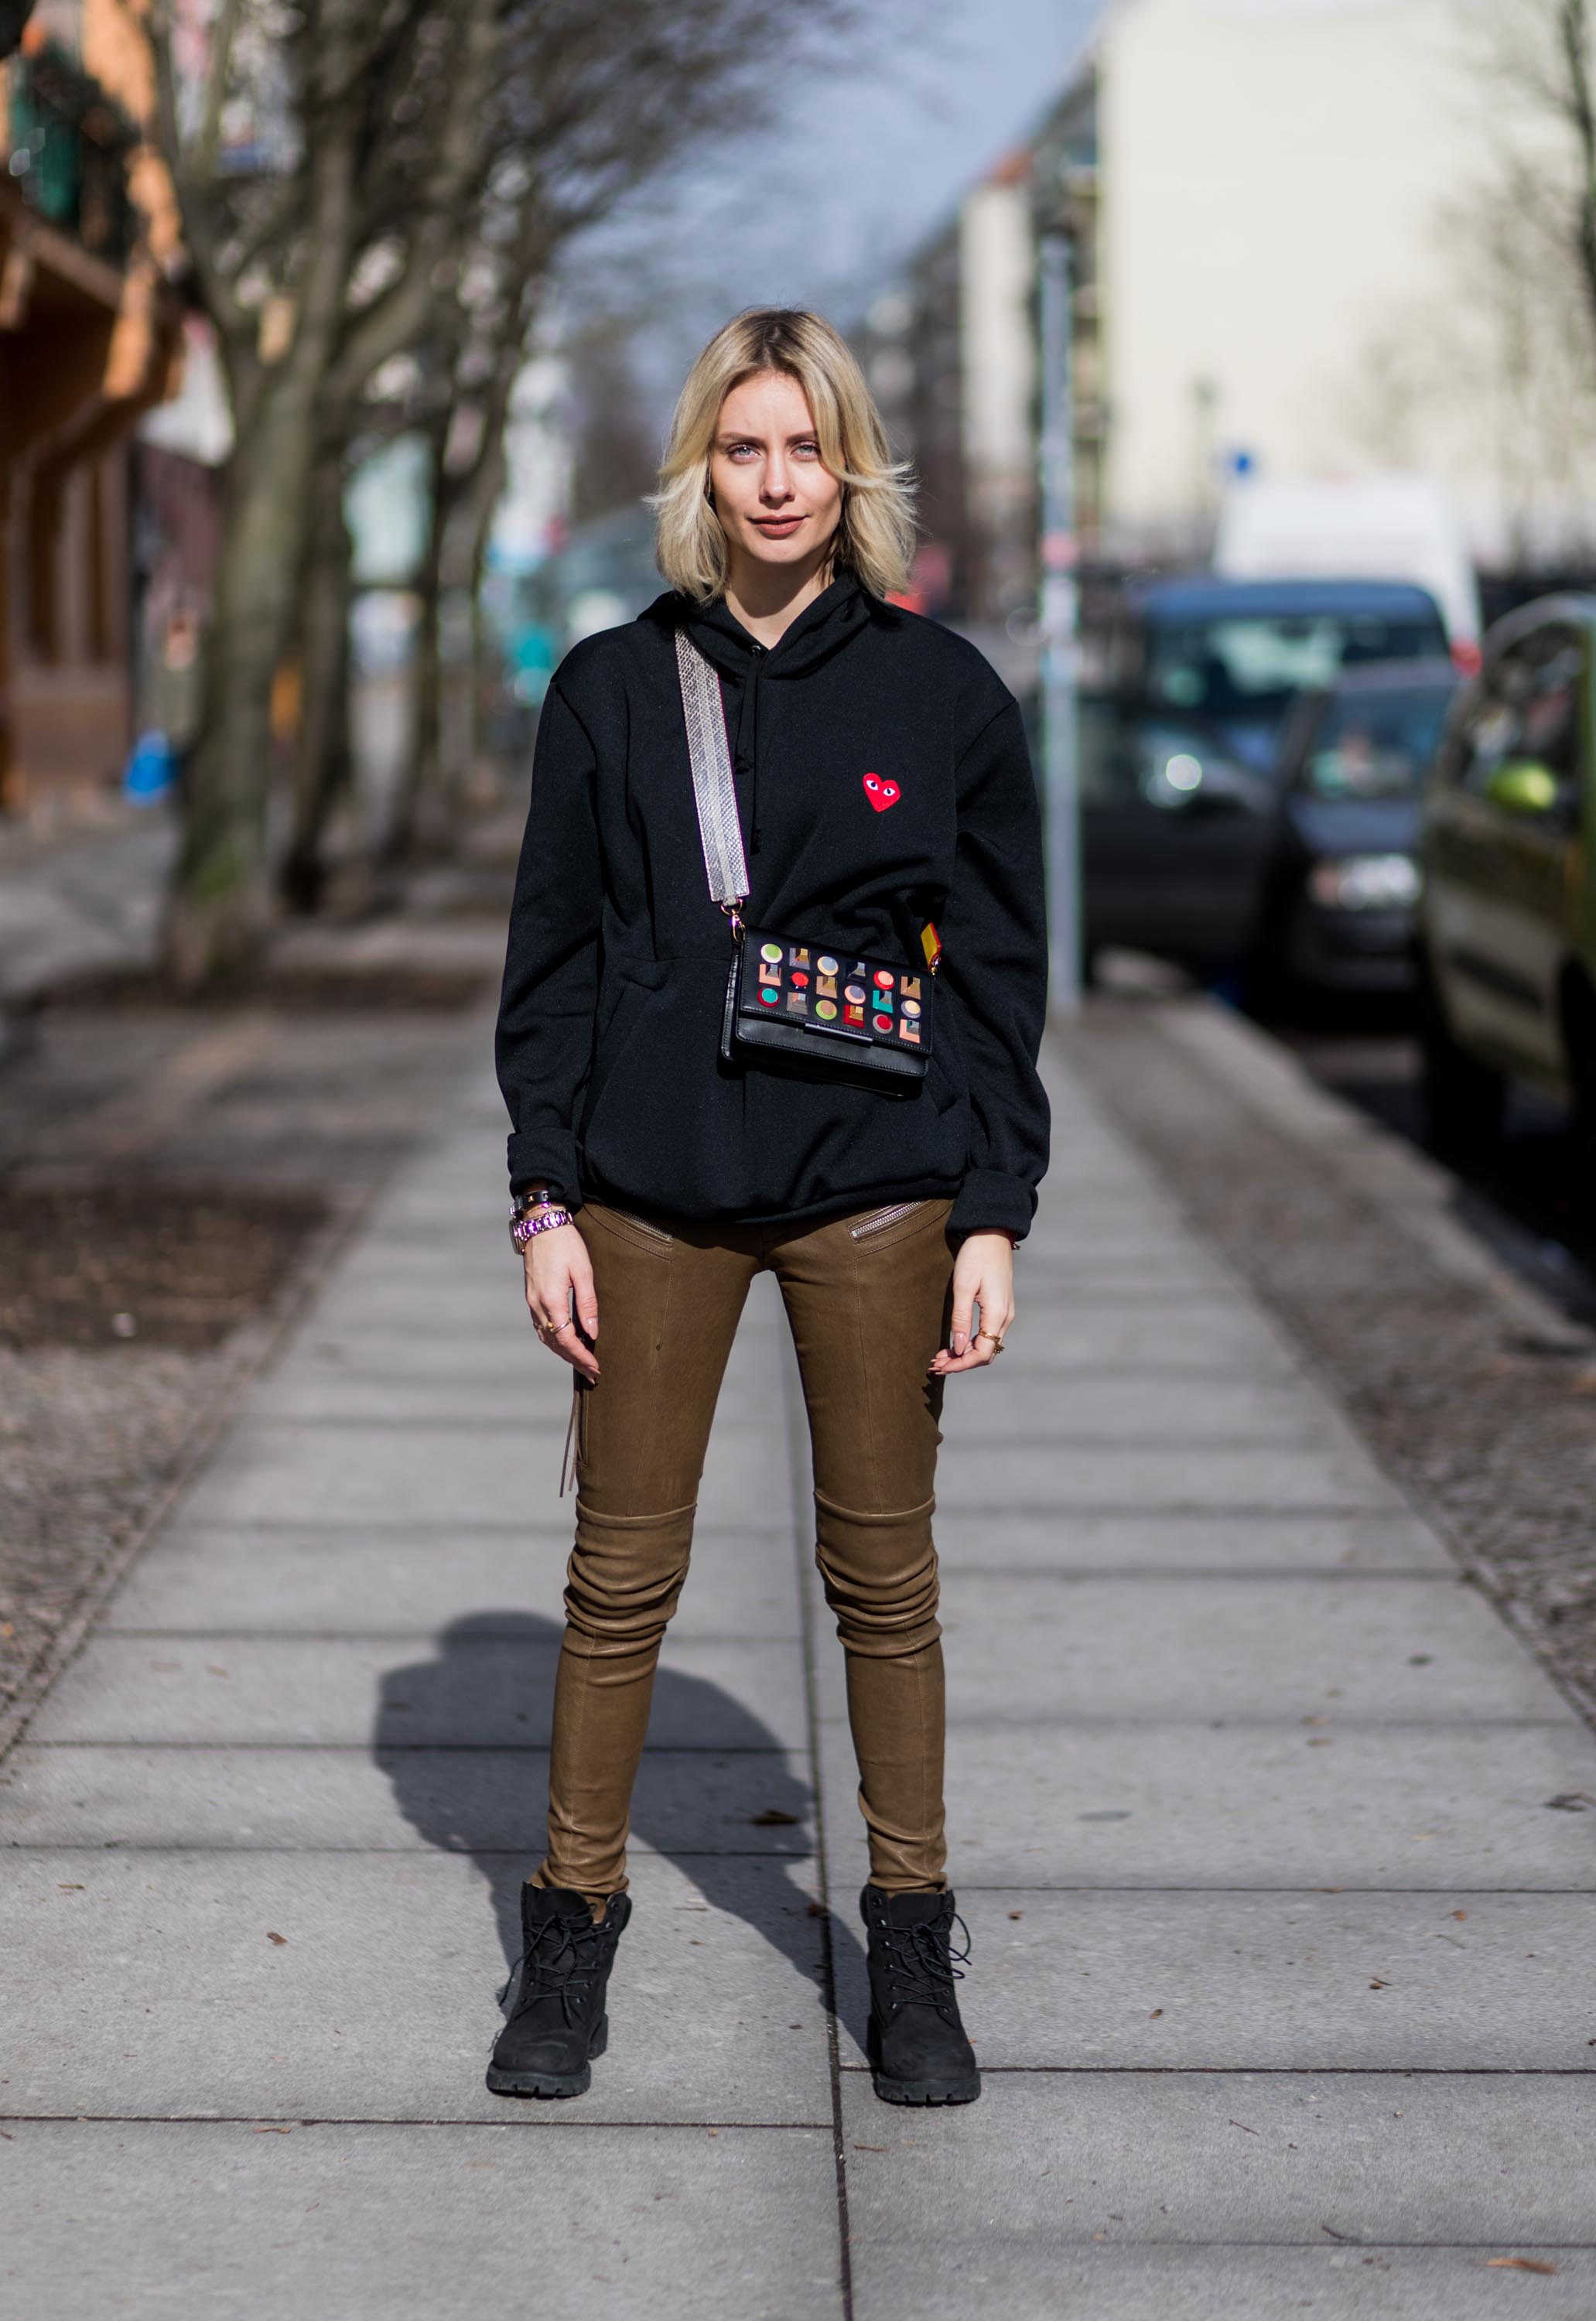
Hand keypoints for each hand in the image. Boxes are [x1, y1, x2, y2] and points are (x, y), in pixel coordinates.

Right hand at [523, 1223, 599, 1381]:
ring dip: (563, 1352)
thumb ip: (588, 1303)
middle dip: (574, 1360)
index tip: (595, 1367)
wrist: (541, 1224)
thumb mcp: (583, 1271)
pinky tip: (566, 1342)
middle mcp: (537, 1305)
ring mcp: (532, 1301)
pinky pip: (541, 1327)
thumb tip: (592, 1332)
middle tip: (592, 1373)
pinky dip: (554, 1340)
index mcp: (551, 1300)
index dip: (581, 1356)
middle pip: (554, 1343)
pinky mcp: (532, 1296)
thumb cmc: (565, 1244)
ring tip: (582, 1362)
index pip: (566, 1339)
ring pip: (546, 1337)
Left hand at [929, 1231, 1013, 1375]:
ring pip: (987, 1346)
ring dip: (965, 1354)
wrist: (993, 1234)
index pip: (982, 1353)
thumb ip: (961, 1319)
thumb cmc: (976, 1256)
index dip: (961, 1364)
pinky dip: (971, 1343)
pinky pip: (988, 1335)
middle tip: (936, 1364)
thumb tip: (959, 1349)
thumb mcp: (963, 1286)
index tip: (941, 1366)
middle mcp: (1005, 1318)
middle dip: (961, 1363)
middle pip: (986, 1354)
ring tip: (941, 1357)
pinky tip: (955, 1344)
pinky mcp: (1000, 1308)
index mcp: (997, 1314)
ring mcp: (1005, 1314)